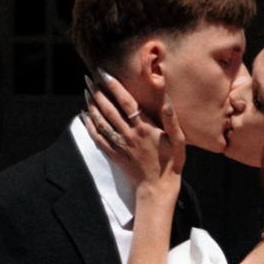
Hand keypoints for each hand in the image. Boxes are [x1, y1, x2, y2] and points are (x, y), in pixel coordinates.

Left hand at [84, 70, 183, 187]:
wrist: (158, 189)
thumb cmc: (171, 163)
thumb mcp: (179, 140)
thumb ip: (171, 120)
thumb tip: (166, 100)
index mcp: (145, 128)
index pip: (126, 102)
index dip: (114, 87)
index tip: (104, 74)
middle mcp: (130, 134)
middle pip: (110, 110)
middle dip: (98, 93)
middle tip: (88, 79)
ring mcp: (121, 145)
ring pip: (102, 123)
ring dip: (92, 107)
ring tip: (85, 93)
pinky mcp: (116, 156)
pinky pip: (99, 140)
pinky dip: (90, 128)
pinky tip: (84, 118)